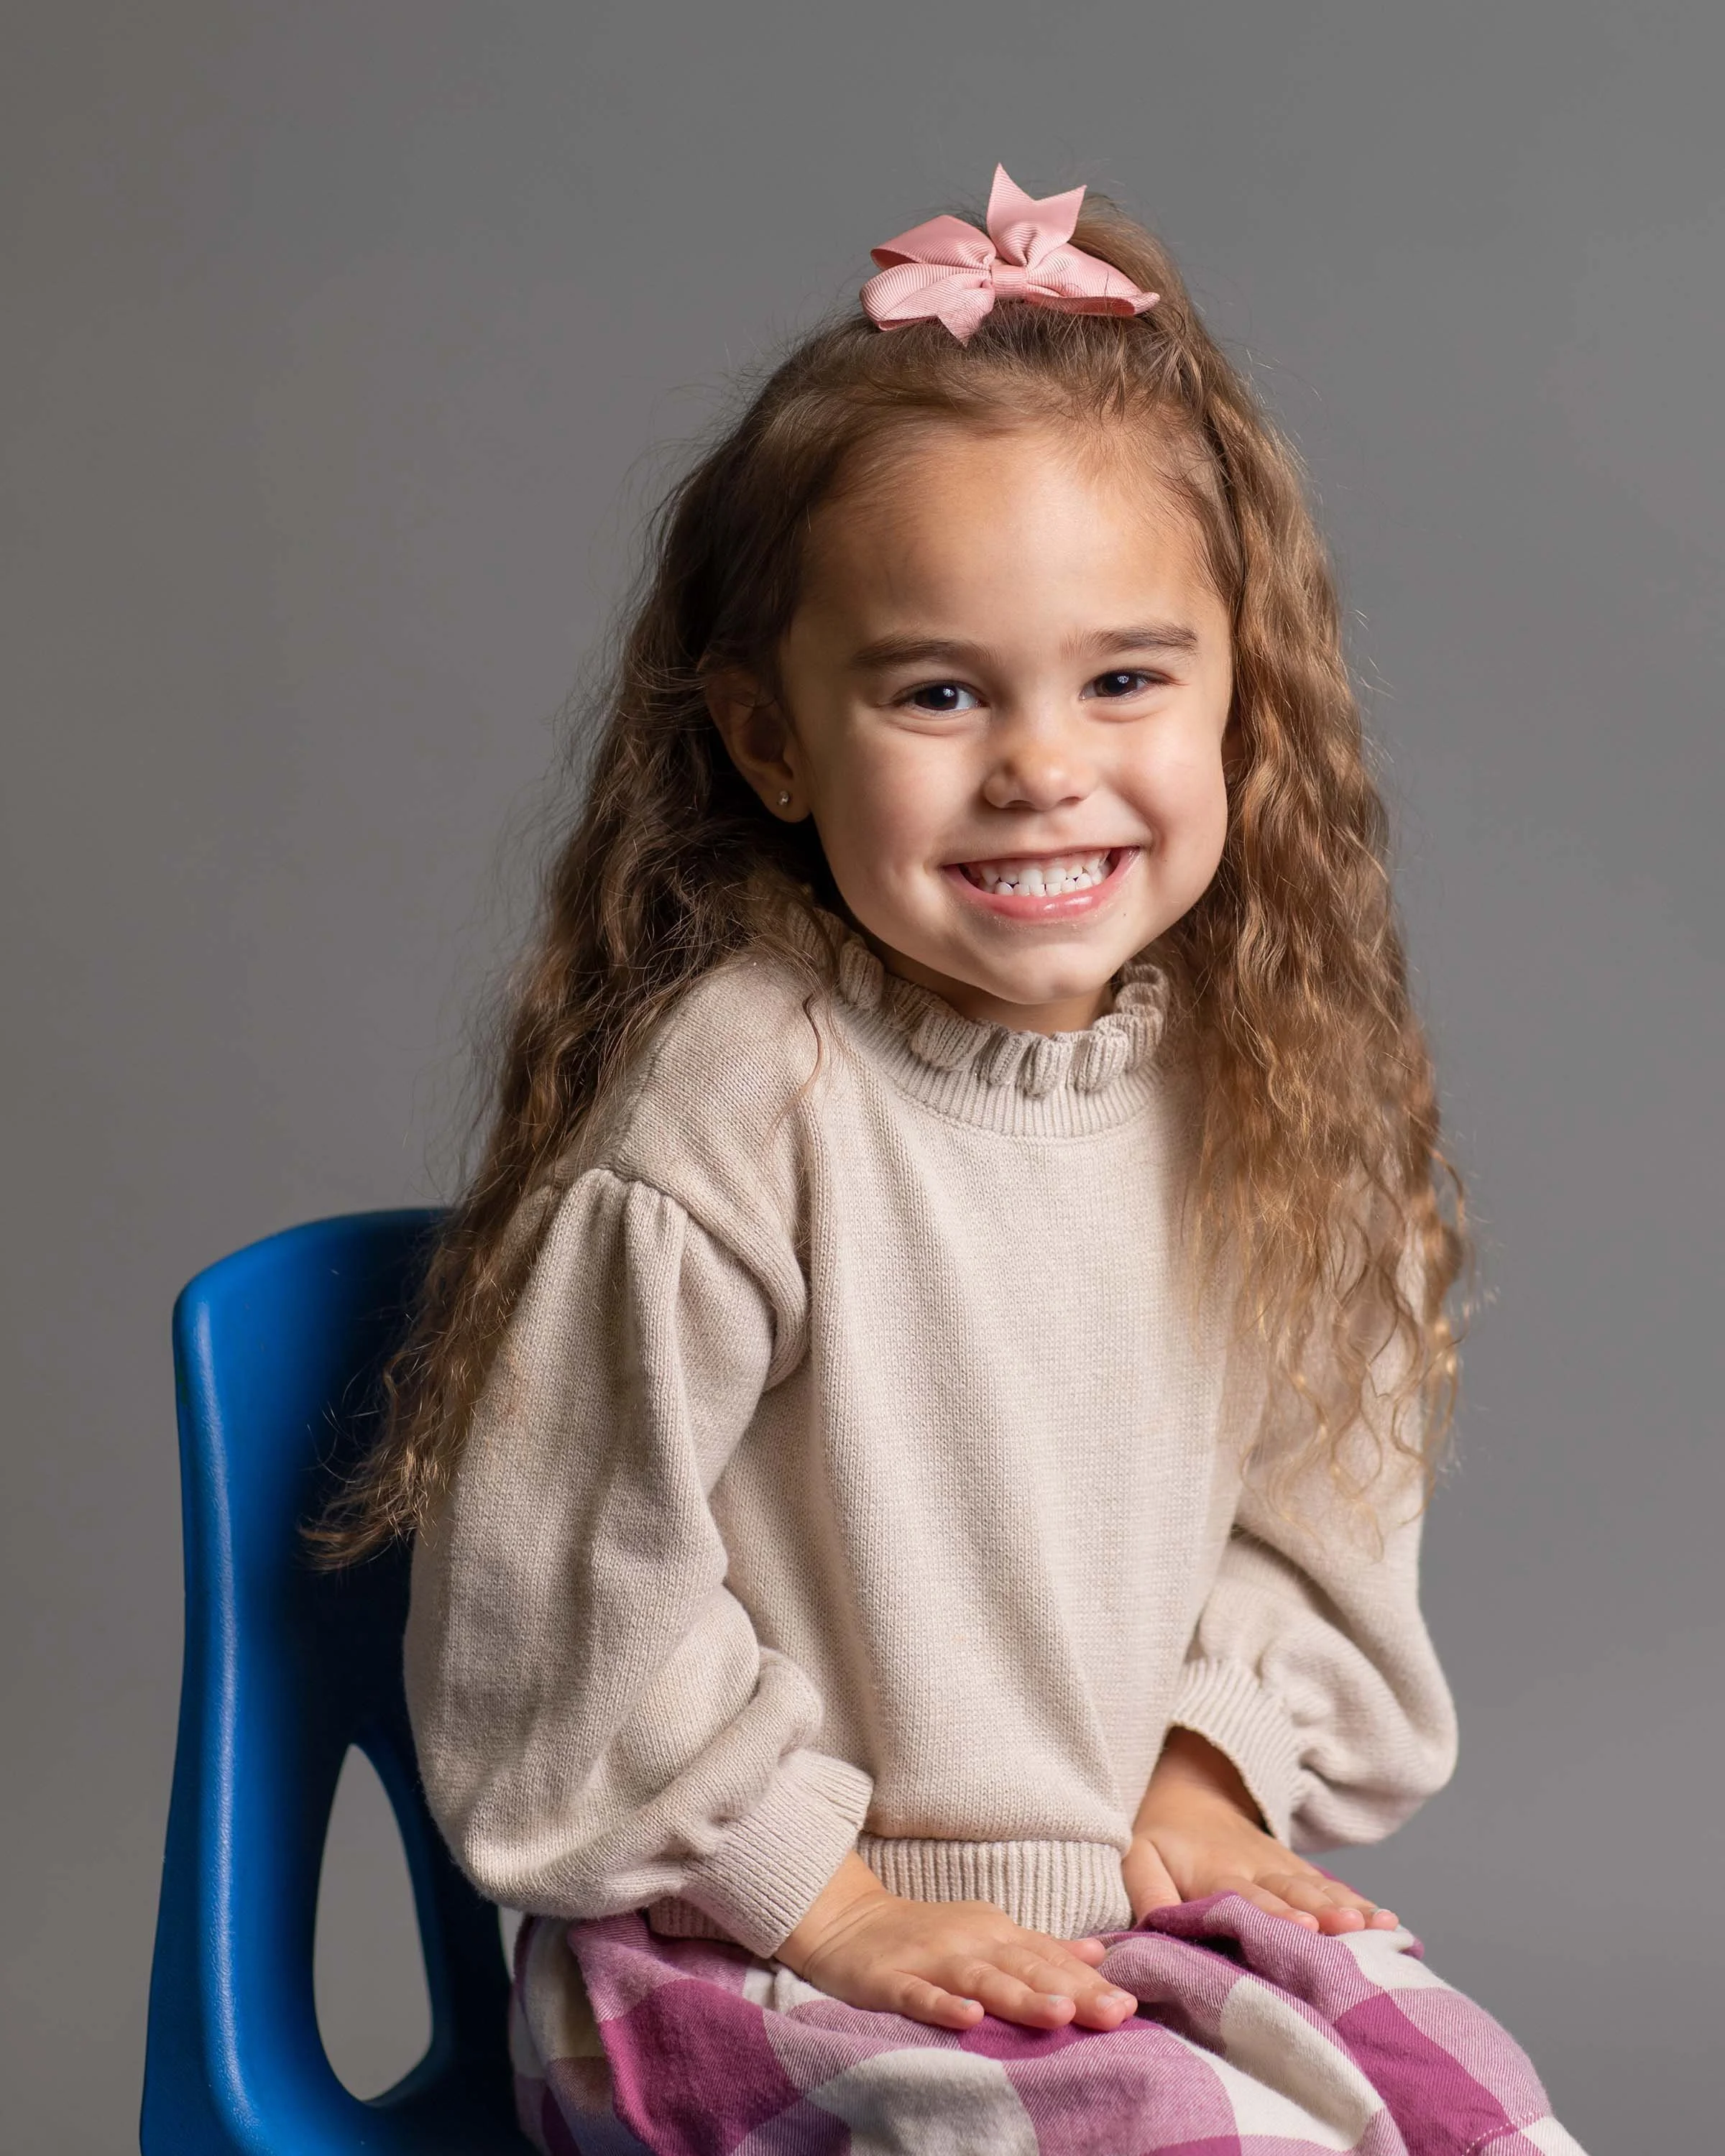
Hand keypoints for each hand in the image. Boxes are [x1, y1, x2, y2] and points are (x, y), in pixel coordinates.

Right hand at [778, 1853, 1138, 2032]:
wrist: (848, 1922)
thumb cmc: (927, 1936)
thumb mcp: (988, 1932)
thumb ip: (1040, 1947)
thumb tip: (1098, 1954)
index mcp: (996, 1933)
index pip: (1049, 1958)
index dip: (1089, 1982)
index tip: (1130, 2006)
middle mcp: (970, 1941)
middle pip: (1026, 1968)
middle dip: (1072, 1992)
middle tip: (1115, 2014)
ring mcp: (930, 1959)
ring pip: (981, 1979)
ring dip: (1019, 1995)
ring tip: (1059, 2013)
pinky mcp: (890, 1978)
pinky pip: (919, 1994)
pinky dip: (943, 2005)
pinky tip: (969, 2018)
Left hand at [1126, 1729, 1397, 1935]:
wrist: (1192, 1792)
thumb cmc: (1162, 1838)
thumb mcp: (1138, 1857)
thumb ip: (1146, 1892)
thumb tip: (1154, 1929)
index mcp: (1214, 1870)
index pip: (1247, 1895)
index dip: (1274, 1912)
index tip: (1303, 1926)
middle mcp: (1256, 1867)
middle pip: (1293, 1890)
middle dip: (1323, 1910)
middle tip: (1351, 1929)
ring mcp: (1282, 1865)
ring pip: (1319, 1886)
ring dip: (1350, 1907)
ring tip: (1384, 1926)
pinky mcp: (1298, 1868)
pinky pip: (1330, 1884)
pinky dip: (1360, 1902)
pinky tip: (1389, 1922)